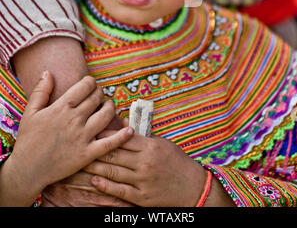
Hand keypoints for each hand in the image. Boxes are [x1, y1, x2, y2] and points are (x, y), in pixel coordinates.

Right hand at [8, 72, 133, 199]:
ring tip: (108, 106)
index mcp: (61, 107)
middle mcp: (74, 119)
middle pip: (97, 98)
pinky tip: (129, 130)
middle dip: (100, 93)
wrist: (28, 170)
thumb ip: (40, 91)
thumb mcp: (30, 112)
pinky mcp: (88, 154)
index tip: (90, 85)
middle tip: (98, 95)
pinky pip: (110, 143)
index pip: (85, 86)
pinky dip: (122, 136)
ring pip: (106, 115)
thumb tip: (48, 72)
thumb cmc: (28, 140)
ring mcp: (82, 137)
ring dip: (111, 107)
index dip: (91, 82)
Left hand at [86, 132, 204, 206]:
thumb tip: (122, 124)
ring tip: (81, 161)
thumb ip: (141, 136)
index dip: (105, 133)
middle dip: (95, 148)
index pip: (122, 137)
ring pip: (113, 171)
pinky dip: (106, 185)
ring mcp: (142, 181)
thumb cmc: (176, 161)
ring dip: (95, 166)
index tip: (92, 129)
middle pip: (114, 153)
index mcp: (150, 146)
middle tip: (80, 144)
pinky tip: (95, 180)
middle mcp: (145, 163)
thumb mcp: (161, 143)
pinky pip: (119, 191)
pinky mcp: (141, 197)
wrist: (193, 187)